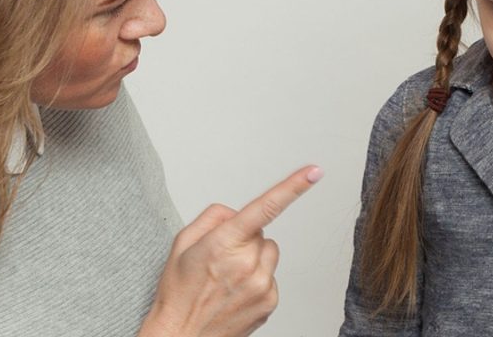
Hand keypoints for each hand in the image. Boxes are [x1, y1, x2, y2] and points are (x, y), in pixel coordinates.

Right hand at [138, 165, 322, 336]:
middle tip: (220, 260)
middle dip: (244, 239)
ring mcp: (262, 284)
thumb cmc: (179, 294)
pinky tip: (235, 292)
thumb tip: (235, 211)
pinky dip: (257, 279)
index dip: (293, 186)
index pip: (265, 207)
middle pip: (262, 233)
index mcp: (224, 242)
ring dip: (253, 259)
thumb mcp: (182, 244)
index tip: (314, 172)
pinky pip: (271, 276)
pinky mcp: (270, 301)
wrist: (181, 336)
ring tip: (227, 278)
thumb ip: (212, 217)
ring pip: (269, 253)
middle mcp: (247, 263)